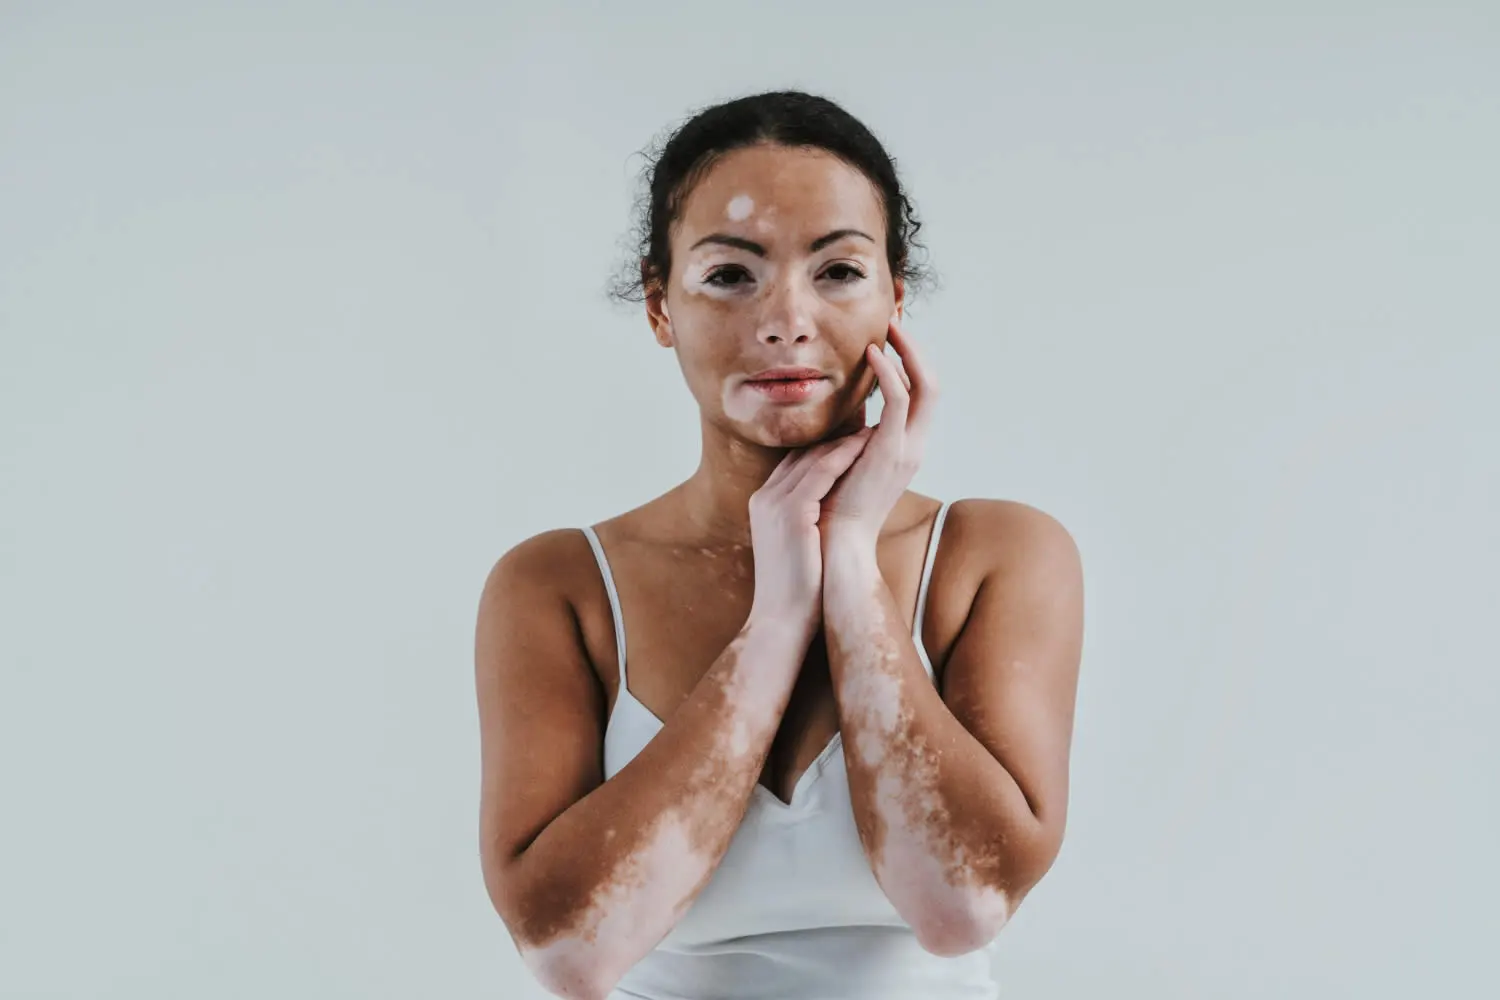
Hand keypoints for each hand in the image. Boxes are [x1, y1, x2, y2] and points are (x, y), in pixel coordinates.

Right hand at [746, 427, 875, 640]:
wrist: (781, 621)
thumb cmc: (796, 590)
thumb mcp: (795, 545)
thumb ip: (803, 519)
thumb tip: (829, 508)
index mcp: (763, 503)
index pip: (795, 463)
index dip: (824, 448)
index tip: (853, 437)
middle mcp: (765, 497)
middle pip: (803, 454)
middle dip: (836, 438)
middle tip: (869, 423)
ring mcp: (774, 503)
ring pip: (813, 458)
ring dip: (845, 441)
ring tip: (874, 429)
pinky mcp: (791, 513)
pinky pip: (821, 474)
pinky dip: (845, 457)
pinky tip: (867, 446)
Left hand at [819, 318, 937, 549]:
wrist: (836, 544)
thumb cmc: (833, 506)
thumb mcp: (848, 463)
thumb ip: (853, 439)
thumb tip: (841, 418)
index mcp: (906, 448)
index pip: (919, 395)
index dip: (909, 363)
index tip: (889, 338)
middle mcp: (915, 445)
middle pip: (932, 384)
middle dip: (916, 350)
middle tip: (893, 322)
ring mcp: (908, 448)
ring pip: (926, 386)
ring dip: (908, 353)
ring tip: (887, 330)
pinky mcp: (891, 450)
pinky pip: (900, 400)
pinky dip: (890, 373)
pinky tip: (872, 356)